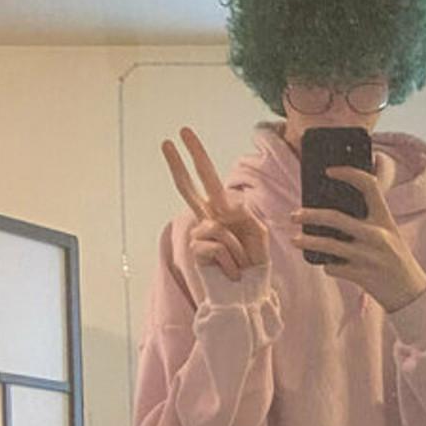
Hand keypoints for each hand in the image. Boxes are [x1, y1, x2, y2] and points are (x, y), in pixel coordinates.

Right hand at [162, 126, 269, 279]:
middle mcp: (206, 220)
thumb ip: (243, 212)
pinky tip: (230, 271)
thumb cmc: (254, 262)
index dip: (196, 155)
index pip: (206, 178)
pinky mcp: (196, 252)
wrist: (249, 292)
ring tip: (239, 263)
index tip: (183, 133)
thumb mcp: (257, 230)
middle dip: (178, 164)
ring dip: (237, 249)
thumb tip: (226, 200)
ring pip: (218, 228)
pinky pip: (218, 246)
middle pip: (186, 187)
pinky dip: (231, 260)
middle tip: (167, 141)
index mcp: (221, 210)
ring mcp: (199, 236)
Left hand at [289, 165, 425, 312]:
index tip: (330, 171)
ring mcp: (369, 257)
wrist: (411, 293)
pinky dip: (327, 266)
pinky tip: (327, 265)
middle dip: (310, 215)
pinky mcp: (362, 276)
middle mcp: (378, 235)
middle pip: (336, 218)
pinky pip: (333, 268)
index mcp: (386, 219)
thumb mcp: (390, 233)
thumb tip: (339, 205)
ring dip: (307, 241)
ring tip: (294, 240)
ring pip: (328, 245)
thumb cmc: (396, 259)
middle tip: (294, 215)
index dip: (348, 173)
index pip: (368, 186)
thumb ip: (371, 218)